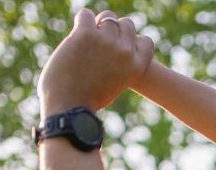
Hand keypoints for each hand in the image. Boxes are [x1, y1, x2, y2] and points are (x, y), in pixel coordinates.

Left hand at [37, 8, 154, 116]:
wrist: (69, 108)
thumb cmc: (88, 101)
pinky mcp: (85, 34)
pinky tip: (75, 36)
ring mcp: (105, 41)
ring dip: (97, 25)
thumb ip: (120, 65)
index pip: (145, 41)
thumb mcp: (115, 85)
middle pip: (126, 24)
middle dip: (114, 30)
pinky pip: (86, 15)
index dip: (132, 42)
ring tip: (86, 39)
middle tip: (98, 43)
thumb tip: (114, 46)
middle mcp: (125, 51)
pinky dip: (81, 22)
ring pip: (107, 17)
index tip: (118, 49)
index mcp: (137, 66)